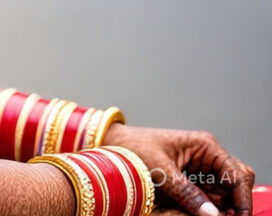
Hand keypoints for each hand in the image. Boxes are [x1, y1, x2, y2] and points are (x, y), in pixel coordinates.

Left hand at [104, 123, 253, 215]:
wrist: (113, 145)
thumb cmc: (133, 148)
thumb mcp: (159, 170)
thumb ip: (186, 192)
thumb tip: (212, 214)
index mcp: (204, 145)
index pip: (238, 174)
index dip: (242, 199)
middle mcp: (208, 156)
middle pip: (237, 183)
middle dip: (235, 203)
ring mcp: (202, 169)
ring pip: (226, 193)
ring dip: (221, 207)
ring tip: (204, 214)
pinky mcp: (193, 181)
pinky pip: (211, 198)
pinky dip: (209, 207)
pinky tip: (198, 211)